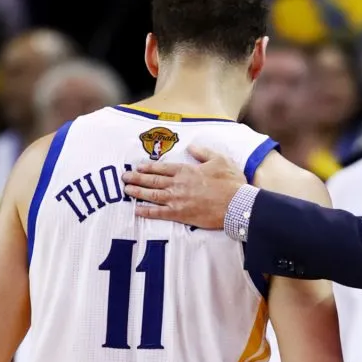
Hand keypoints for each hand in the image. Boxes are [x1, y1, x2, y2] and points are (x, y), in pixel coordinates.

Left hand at [121, 145, 245, 229]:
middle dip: (136, 178)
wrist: (237, 204)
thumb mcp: (219, 160)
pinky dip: (146, 211)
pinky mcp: (180, 214)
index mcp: (186, 170)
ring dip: (137, 192)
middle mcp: (178, 183)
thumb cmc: (230, 182)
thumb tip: (191, 147)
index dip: (148, 167)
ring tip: (126, 190)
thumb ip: (203, 153)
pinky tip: (136, 210)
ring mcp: (177, 199)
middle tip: (124, 177)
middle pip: (152, 180)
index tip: (138, 167)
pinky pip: (158, 213)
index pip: (162, 167)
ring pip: (151, 195)